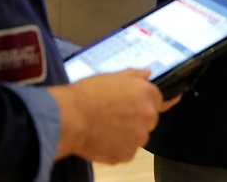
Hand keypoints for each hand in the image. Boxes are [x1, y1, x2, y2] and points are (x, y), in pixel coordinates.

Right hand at [50, 68, 174, 163]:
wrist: (70, 117)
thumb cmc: (87, 94)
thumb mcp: (110, 76)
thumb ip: (133, 76)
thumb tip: (146, 73)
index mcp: (146, 93)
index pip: (157, 99)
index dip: (142, 102)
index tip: (130, 105)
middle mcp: (147, 115)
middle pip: (149, 120)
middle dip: (136, 119)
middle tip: (114, 116)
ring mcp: (138, 137)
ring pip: (137, 137)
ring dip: (126, 135)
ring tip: (105, 128)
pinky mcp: (127, 154)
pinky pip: (126, 151)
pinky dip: (116, 147)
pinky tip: (102, 138)